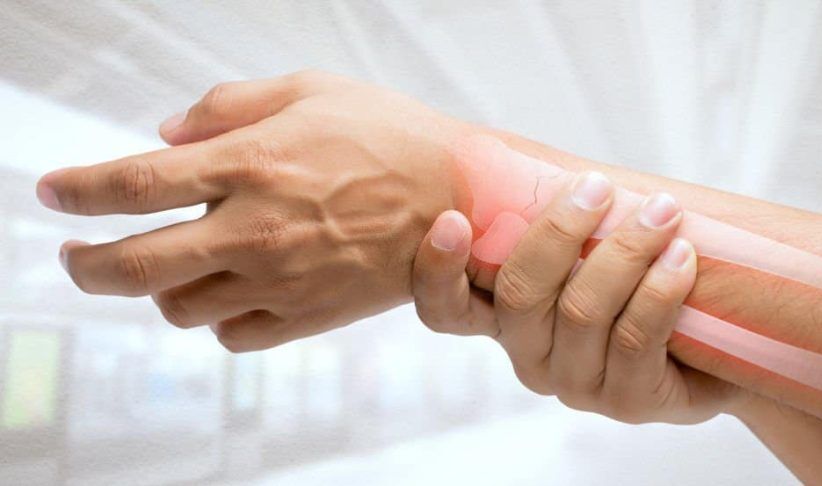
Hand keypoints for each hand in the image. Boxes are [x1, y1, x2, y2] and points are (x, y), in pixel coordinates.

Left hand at [37, 71, 466, 350]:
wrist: (461, 197)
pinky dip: (216, 319)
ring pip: (181, 308)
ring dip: (159, 289)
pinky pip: (235, 336)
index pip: (132, 184)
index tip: (54, 193)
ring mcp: (282, 280)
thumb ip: (228, 105)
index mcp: (251, 164)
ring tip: (170, 266)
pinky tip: (228, 291)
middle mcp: (256, 229)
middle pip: (134, 265)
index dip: (77, 189)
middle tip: (76, 256)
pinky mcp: (310, 316)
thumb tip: (169, 131)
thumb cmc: (392, 136)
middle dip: (86, 264)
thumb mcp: (310, 89)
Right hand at [412, 173, 744, 423]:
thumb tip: (555, 164)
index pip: (446, 309)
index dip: (438, 270)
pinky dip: (658, 289)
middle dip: (558, 232)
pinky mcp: (627, 401)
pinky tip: (681, 256)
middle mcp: (530, 355)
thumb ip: (565, 219)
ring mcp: (575, 383)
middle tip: (598, 187)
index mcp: (504, 318)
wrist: (722, 335)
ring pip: (580, 311)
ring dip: (624, 251)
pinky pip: (634, 338)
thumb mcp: (594, 243)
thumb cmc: (646, 274)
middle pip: (519, 295)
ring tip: (663, 212)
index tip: (453, 218)